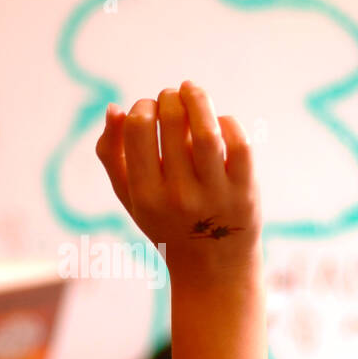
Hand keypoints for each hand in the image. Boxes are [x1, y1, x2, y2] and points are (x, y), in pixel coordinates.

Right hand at [95, 81, 260, 288]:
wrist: (213, 268)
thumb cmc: (165, 222)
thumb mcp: (130, 198)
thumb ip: (112, 155)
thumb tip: (115, 109)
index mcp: (146, 196)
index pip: (139, 129)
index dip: (142, 106)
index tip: (147, 109)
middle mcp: (179, 196)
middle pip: (172, 121)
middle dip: (169, 98)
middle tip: (171, 98)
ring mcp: (215, 194)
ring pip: (206, 129)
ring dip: (197, 97)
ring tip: (190, 89)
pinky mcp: (245, 190)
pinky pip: (238, 142)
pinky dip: (226, 121)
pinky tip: (217, 121)